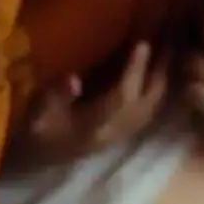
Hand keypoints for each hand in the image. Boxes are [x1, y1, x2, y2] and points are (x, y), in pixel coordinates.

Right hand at [11, 43, 170, 170]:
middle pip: (144, 106)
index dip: (134, 71)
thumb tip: (74, 80)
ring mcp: (116, 138)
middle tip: (166, 44)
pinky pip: (146, 116)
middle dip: (158, 75)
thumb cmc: (36, 132)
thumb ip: (56, 96)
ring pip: (149, 112)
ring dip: (161, 84)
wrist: (38, 158)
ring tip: (167, 56)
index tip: (143, 45)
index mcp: (90, 129)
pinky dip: (156, 95)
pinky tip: (158, 78)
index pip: (120, 99)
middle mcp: (109, 135)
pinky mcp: (118, 137)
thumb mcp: (38, 112)